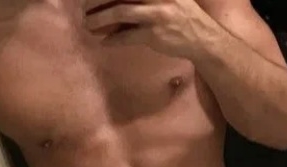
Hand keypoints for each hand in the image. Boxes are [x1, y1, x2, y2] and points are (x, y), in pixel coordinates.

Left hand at [83, 0, 219, 58]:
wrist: (202, 38)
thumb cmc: (182, 16)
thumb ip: (145, 0)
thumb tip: (118, 5)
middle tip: (84, 6)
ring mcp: (156, 13)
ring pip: (120, 11)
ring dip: (100, 18)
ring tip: (88, 25)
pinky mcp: (154, 34)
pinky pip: (127, 36)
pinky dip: (113, 39)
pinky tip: (104, 42)